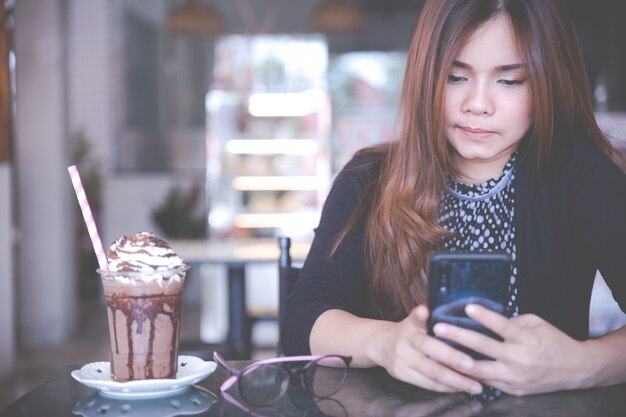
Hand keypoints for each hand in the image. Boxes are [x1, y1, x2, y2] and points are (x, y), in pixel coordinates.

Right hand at [375, 304, 482, 393]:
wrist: (382, 345)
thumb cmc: (408, 332)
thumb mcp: (414, 321)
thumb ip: (425, 317)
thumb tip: (433, 309)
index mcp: (410, 325)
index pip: (415, 319)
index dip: (420, 316)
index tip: (428, 313)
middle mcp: (404, 341)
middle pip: (427, 348)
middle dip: (451, 357)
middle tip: (471, 364)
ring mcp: (402, 359)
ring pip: (430, 372)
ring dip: (455, 380)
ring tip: (475, 386)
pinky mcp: (402, 374)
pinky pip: (427, 384)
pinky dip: (446, 387)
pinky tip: (461, 388)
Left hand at [432, 304, 588, 394]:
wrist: (576, 369)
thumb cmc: (553, 341)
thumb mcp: (536, 323)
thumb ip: (512, 321)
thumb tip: (486, 319)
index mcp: (526, 339)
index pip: (501, 326)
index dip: (483, 316)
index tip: (467, 307)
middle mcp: (519, 360)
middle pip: (483, 347)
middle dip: (458, 337)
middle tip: (438, 328)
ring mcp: (515, 378)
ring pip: (479, 371)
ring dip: (456, 360)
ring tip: (437, 351)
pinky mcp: (513, 391)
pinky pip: (487, 382)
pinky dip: (470, 375)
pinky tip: (453, 367)